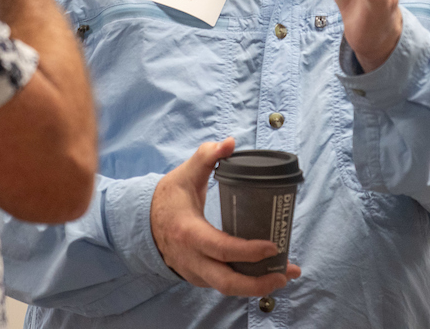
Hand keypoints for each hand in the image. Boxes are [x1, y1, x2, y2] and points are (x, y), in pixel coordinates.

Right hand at [151, 138, 300, 295]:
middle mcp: (191, 258)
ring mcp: (193, 271)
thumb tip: (230, 142)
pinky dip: (244, 283)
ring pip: (226, 287)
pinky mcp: (197, 277)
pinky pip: (222, 284)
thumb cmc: (169, 197)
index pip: (222, 248)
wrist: (143, 221)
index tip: (272, 246)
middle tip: (286, 274)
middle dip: (258, 284)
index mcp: (189, 233)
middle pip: (226, 282)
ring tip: (284, 275)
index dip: (248, 251)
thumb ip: (207, 156)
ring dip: (256, 286)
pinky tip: (264, 274)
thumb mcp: (186, 173)